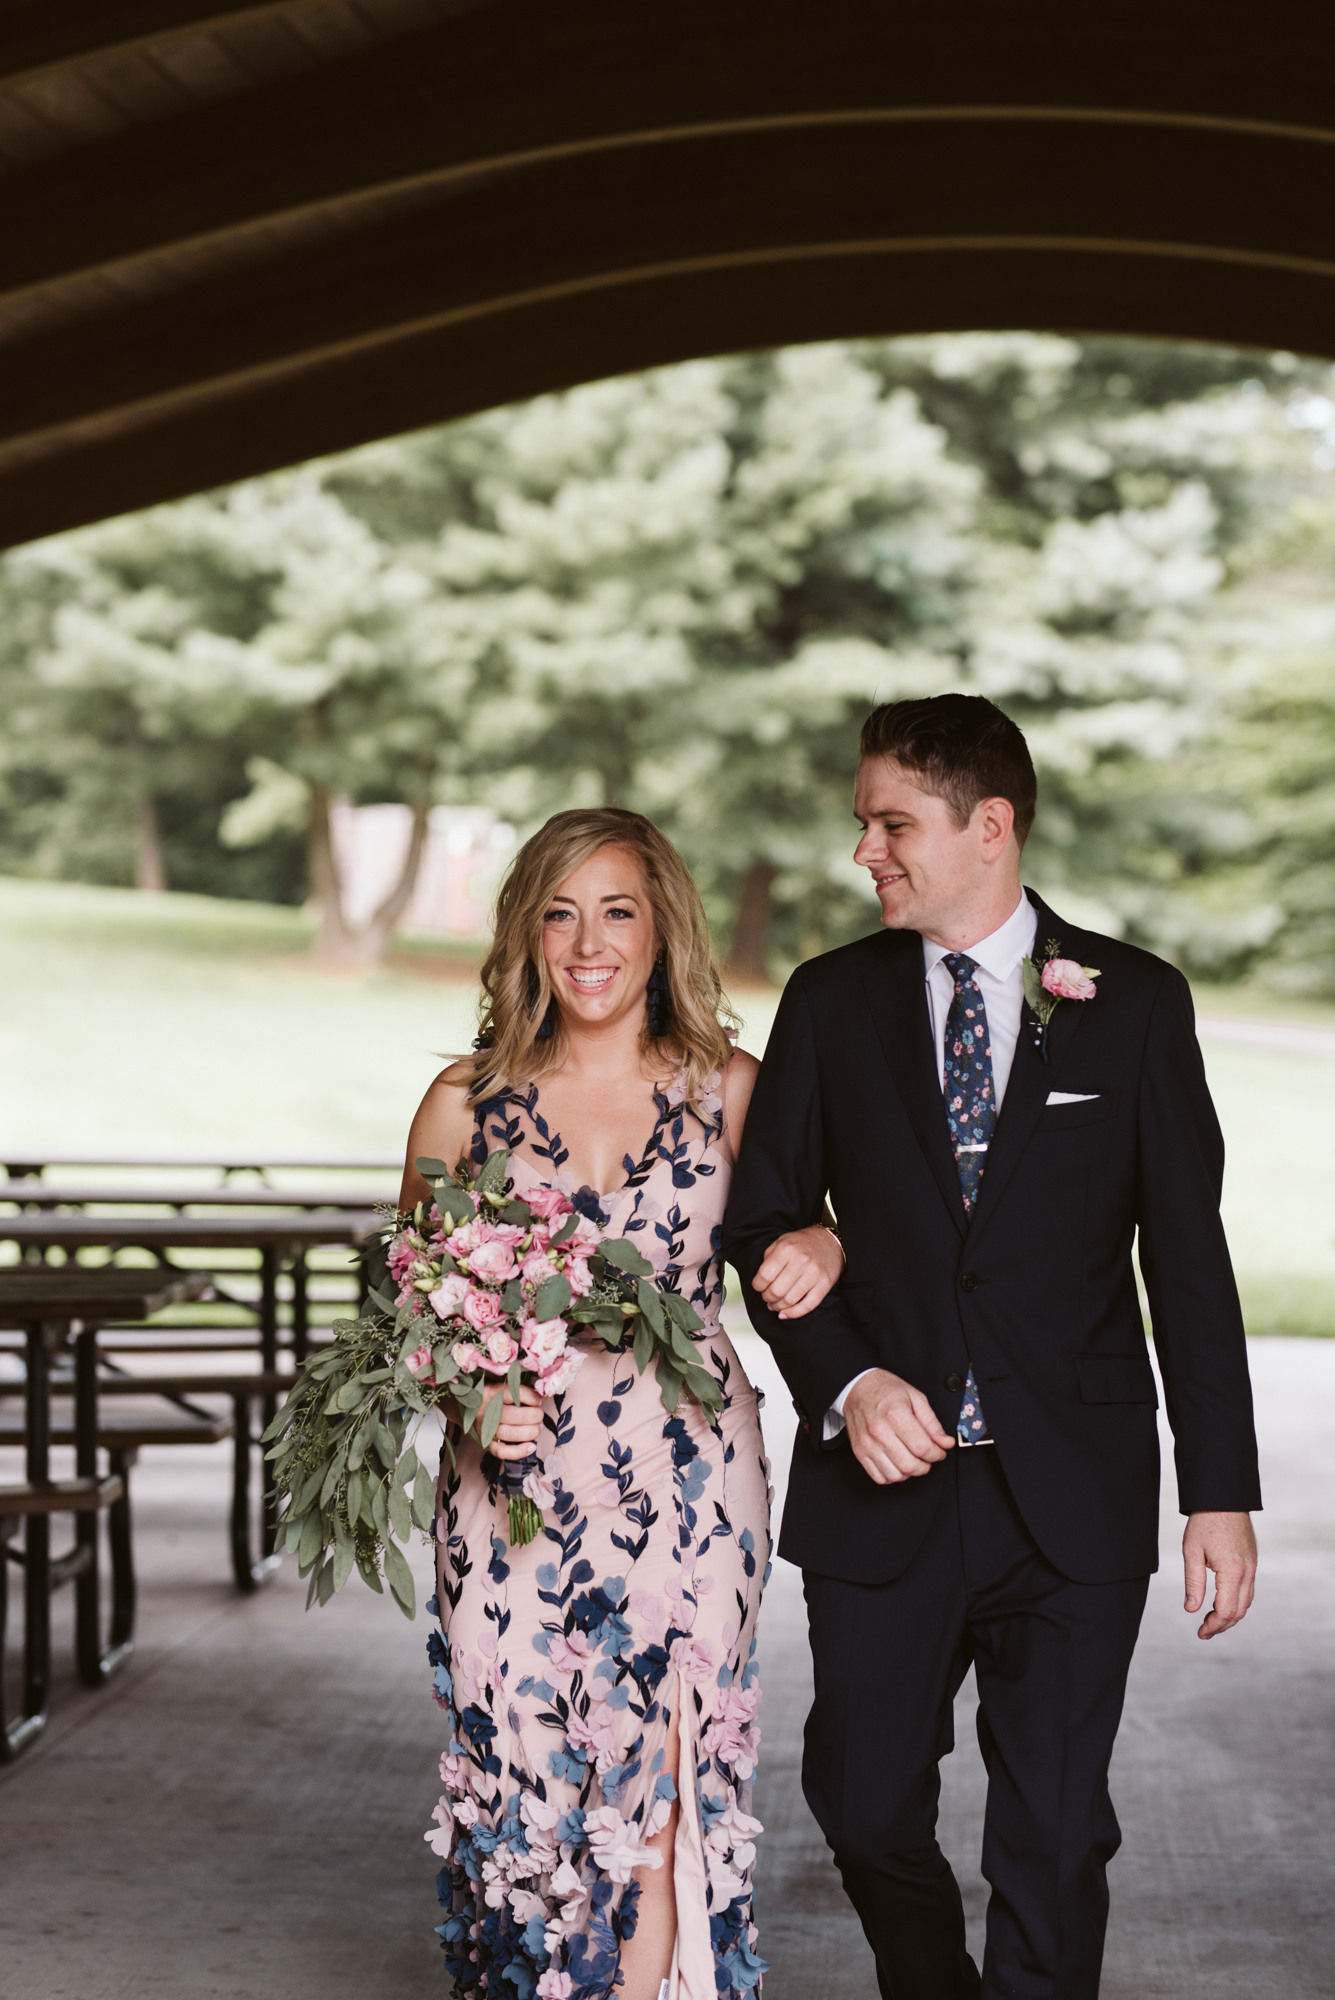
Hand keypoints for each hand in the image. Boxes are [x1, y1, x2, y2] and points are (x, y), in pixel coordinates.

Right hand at [479, 1380, 544, 1460]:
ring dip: (530, 1432)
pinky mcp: (485, 1443)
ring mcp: (484, 1429)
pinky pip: (502, 1452)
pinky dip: (519, 1452)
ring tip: (538, 1428)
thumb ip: (520, 1389)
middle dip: (534, 1416)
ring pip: (510, 1434)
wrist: (465, 1408)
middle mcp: (485, 1411)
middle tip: (539, 1415)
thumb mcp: (500, 1386)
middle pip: (515, 1416)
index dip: (531, 1397)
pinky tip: (531, 1447)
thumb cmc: (489, 1396)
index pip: (513, 1393)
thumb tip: (546, 1394)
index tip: (538, 1400)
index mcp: (489, 1392)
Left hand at [754, 1226, 844, 1318]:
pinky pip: (807, 1306)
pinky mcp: (825, 1284)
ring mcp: (814, 1274)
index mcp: (786, 1248)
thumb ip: (768, 1259)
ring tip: (774, 1304)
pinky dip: (793, 1314)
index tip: (758, 1286)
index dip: (757, 1285)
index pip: (764, 1275)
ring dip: (778, 1306)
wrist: (829, 1241)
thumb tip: (761, 1282)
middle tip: (767, 1296)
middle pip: (776, 1290)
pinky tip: (784, 1314)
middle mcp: (801, 1260)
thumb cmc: (802, 1243)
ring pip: (790, 1300)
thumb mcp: (781, 1241)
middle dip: (767, 1297)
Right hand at [844, 1368, 953, 1484]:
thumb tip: (946, 1443)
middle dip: (925, 1466)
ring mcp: (868, 1444)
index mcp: (895, 1415)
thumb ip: (932, 1423)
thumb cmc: (886, 1390)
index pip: (923, 1448)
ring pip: (895, 1475)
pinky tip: (897, 1464)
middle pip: (910, 1465)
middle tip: (927, 1457)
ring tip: (912, 1460)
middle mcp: (879, 1432)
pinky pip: (879, 1477)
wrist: (858, 1388)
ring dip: (909, 1473)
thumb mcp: (916, 1398)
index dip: (937, 1454)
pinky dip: (892, 1476)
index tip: (939, 1451)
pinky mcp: (859, 1452)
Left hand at [1183, 1511, 1256, 1638]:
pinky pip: (1248, 1590)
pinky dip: (1236, 1602)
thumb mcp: (1192, 1551)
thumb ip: (1193, 1583)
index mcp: (1232, 1572)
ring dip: (1231, 1615)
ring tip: (1211, 1620)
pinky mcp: (1252, 1562)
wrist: (1224, 1498)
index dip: (1213, 1626)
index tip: (1200, 1632)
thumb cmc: (1205, 1522)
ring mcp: (1252, 1567)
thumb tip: (1191, 1609)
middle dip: (1222, 1625)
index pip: (1226, 1611)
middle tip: (1204, 1632)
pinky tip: (1222, 1602)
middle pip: (1239, 1611)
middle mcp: (1247, 1572)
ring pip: (1246, 1602)